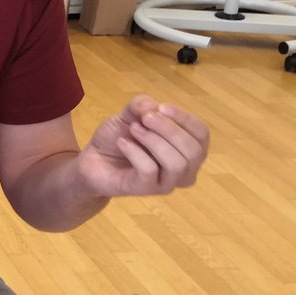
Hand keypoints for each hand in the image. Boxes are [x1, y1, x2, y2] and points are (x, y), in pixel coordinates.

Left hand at [77, 95, 208, 197]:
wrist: (94, 159)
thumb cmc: (121, 136)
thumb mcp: (130, 114)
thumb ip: (142, 104)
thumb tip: (152, 106)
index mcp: (189, 148)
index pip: (202, 134)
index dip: (184, 118)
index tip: (160, 107)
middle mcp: (185, 169)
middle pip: (193, 150)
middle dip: (169, 129)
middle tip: (143, 118)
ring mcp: (167, 183)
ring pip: (176, 163)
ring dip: (153, 141)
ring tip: (133, 129)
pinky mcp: (145, 189)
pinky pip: (149, 170)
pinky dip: (134, 152)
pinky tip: (122, 143)